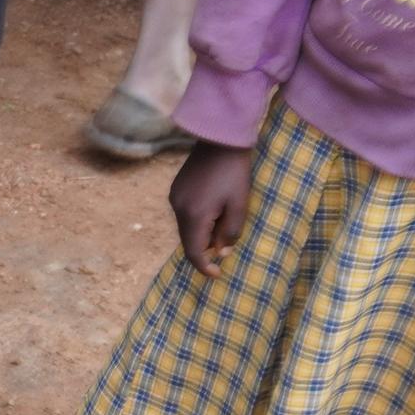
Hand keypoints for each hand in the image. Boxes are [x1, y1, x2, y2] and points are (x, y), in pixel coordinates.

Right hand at [169, 142, 252, 272]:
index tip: (216, 274)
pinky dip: (196, 221)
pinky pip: (184, 214)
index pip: (194, 252)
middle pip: (188, 241)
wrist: (220, 140)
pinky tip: (212, 212)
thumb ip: (230, 232)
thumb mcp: (239, 205)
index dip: (204, 267)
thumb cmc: (234, 173)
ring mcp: (174, 198)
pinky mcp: (176, 189)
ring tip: (220, 228)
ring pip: (185, 228)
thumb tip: (221, 252)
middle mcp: (178, 209)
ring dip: (201, 234)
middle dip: (204, 250)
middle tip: (223, 251)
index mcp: (194, 216)